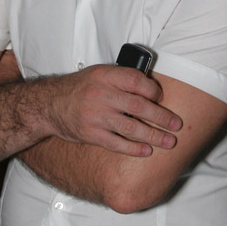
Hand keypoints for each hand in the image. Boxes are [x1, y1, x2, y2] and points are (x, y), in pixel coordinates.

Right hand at [42, 63, 182, 157]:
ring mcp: (95, 116)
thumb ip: (122, 80)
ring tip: (169, 142)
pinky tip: (147, 151)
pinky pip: (116, 143)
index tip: (162, 99)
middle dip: (161, 117)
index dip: (153, 91)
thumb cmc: (81, 88)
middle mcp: (100, 95)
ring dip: (154, 136)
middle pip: (138, 107)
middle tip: (177, 125)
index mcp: (105, 76)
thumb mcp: (99, 74)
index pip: (136, 81)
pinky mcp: (91, 134)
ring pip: (130, 128)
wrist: (50, 104)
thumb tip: (153, 91)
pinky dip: (134, 148)